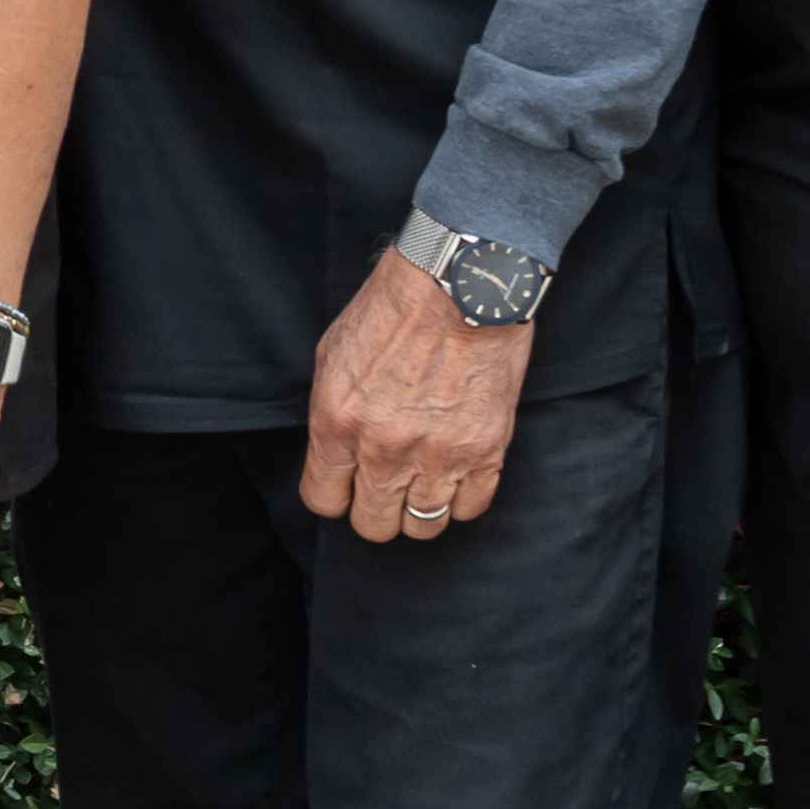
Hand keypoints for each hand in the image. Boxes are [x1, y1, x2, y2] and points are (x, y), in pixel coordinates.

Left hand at [302, 250, 533, 545]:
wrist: (461, 282)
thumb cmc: (396, 308)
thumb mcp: (334, 354)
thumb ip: (332, 414)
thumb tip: (336, 456)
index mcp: (338, 421)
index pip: (324, 500)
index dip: (335, 495)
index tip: (347, 484)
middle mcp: (385, 447)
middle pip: (373, 524)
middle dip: (376, 508)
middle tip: (387, 483)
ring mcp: (438, 454)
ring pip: (422, 525)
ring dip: (419, 506)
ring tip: (424, 477)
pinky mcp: (485, 451)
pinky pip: (469, 509)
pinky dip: (462, 497)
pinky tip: (456, 471)